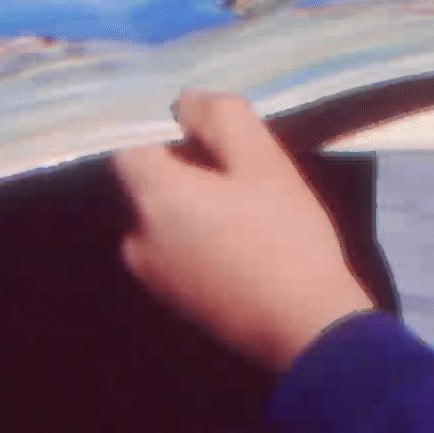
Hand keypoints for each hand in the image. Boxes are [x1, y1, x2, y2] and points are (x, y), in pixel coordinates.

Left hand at [113, 91, 373, 371]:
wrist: (306, 329)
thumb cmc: (284, 236)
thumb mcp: (262, 160)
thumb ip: (219, 117)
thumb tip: (184, 103)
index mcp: (152, 196)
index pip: (128, 142)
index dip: (159, 125)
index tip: (197, 124)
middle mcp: (137, 237)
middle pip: (146, 179)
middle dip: (183, 164)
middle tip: (237, 165)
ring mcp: (152, 275)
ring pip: (163, 214)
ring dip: (193, 200)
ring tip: (246, 204)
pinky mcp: (173, 301)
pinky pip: (174, 247)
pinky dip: (198, 233)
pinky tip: (242, 238)